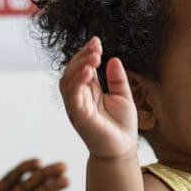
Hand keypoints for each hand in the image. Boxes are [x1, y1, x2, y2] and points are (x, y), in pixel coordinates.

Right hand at [59, 36, 138, 158]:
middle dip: (82, 56)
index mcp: (89, 92)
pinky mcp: (78, 116)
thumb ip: (117, 79)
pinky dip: (78, 82)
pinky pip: (72, 96)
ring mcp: (77, 107)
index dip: (86, 53)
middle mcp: (79, 98)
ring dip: (79, 66)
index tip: (97, 41)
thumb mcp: (123, 96)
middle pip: (72, 71)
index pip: (82, 68)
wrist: (123, 149)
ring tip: (94, 57)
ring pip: (68, 81)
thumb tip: (113, 59)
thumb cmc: (122, 126)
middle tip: (96, 47)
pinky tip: (88, 72)